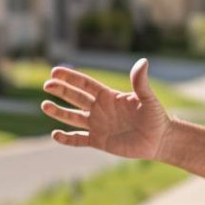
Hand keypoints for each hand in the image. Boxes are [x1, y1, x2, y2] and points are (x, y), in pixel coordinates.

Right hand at [41, 59, 172, 160]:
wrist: (159, 140)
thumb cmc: (156, 117)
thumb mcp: (148, 98)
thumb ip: (140, 82)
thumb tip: (142, 62)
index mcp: (108, 96)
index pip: (85, 85)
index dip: (70, 78)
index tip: (55, 71)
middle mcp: (100, 109)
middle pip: (76, 98)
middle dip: (61, 91)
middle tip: (47, 85)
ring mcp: (98, 125)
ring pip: (73, 117)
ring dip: (59, 112)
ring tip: (45, 106)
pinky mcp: (99, 141)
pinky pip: (78, 140)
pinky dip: (66, 138)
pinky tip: (55, 135)